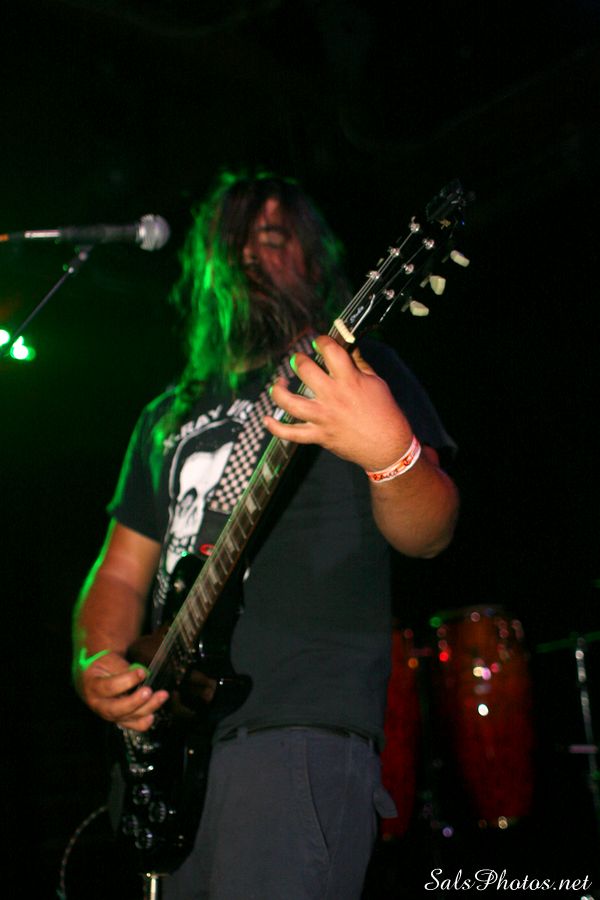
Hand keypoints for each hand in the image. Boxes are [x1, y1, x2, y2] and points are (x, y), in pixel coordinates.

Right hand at [76, 650, 168, 731]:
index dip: (127, 680)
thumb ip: (124, 669)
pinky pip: (131, 724)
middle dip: (135, 701)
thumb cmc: (103, 666)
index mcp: (93, 686)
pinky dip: (142, 722)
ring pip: (126, 717)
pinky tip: (152, 716)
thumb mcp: (109, 661)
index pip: (109, 687)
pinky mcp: (118, 718)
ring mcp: (108, 714)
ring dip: (146, 708)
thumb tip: (142, 674)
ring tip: (161, 697)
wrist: (94, 675)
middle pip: (116, 709)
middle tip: (149, 691)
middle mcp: (98, 705)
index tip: (142, 672)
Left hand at [264, 335, 413, 470]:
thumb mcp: (377, 382)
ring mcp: (323, 417)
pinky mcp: (318, 435)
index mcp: (349, 380)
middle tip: (298, 360)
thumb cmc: (385, 414)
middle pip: (305, 371)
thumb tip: (350, 348)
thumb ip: (360, 364)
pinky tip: (267, 419)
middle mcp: (333, 397)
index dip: (322, 341)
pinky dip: (276, 428)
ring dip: (279, 390)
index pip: (330, 351)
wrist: (388, 446)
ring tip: (279, 383)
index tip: (319, 342)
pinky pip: (291, 433)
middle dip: (298, 360)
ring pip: (289, 402)